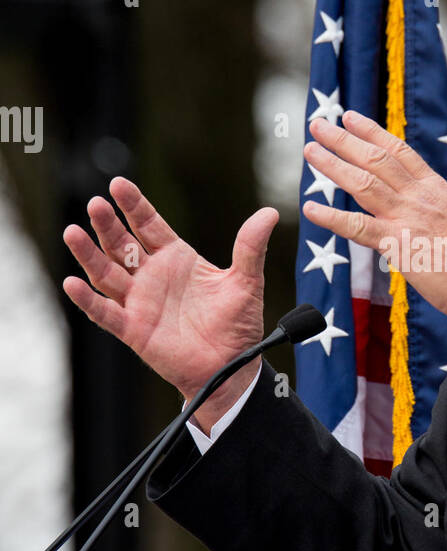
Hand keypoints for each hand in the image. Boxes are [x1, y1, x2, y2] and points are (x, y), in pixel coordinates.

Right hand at [63, 178, 278, 432]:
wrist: (232, 367)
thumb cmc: (237, 324)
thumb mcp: (246, 282)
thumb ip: (251, 248)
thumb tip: (270, 213)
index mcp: (175, 259)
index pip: (149, 225)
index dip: (134, 205)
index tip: (118, 183)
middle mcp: (151, 276)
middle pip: (122, 244)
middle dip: (108, 224)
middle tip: (96, 203)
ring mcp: (139, 302)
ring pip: (106, 273)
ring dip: (89, 254)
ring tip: (72, 232)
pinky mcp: (133, 330)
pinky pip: (105, 313)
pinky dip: (87, 300)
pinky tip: (71, 283)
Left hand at [302, 111, 446, 339]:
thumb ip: (432, 210)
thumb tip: (416, 210)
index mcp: (435, 189)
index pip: (399, 151)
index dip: (372, 132)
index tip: (351, 117)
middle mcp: (420, 196)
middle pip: (376, 159)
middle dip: (343, 139)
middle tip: (318, 124)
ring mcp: (409, 218)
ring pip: (363, 183)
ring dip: (332, 165)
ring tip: (310, 151)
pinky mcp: (399, 245)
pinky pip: (358, 227)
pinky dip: (332, 216)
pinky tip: (311, 208)